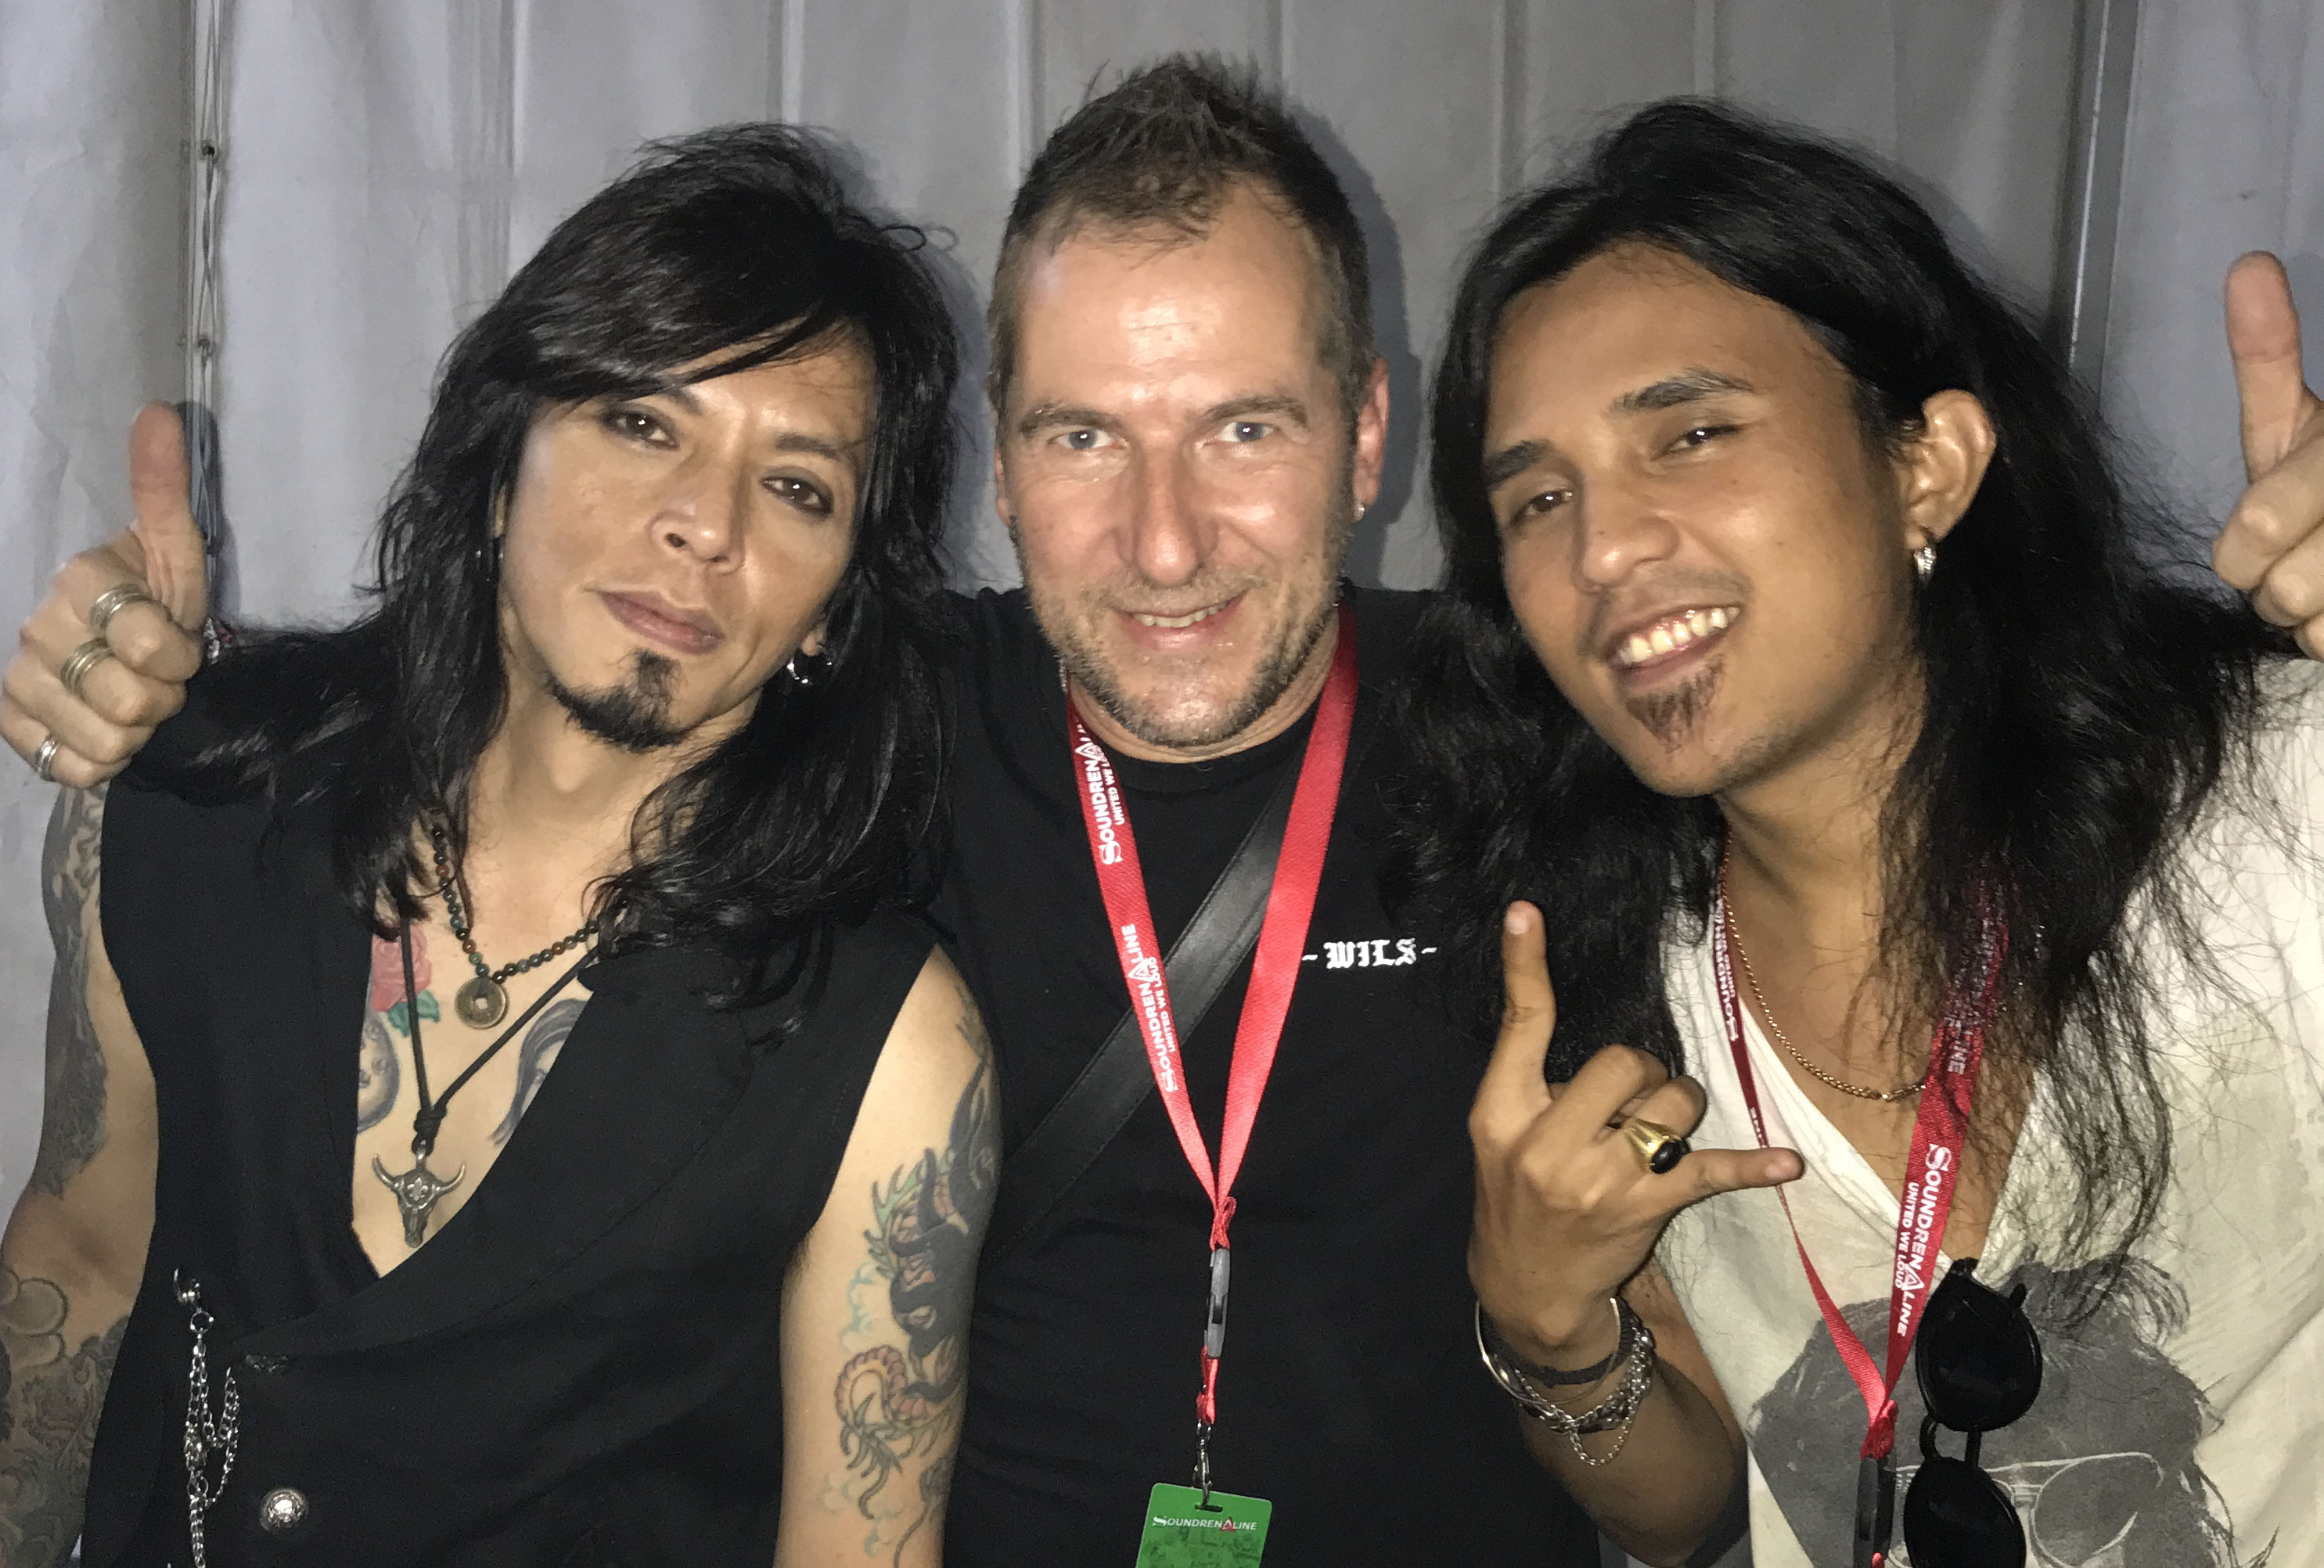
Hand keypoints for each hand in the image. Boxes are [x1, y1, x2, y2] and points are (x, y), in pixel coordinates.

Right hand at [1, 403, 211, 785]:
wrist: (119, 650)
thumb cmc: (154, 598)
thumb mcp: (173, 548)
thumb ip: (164, 490)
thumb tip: (160, 414)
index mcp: (78, 581)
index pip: (152, 644)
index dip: (181, 655)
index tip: (180, 643)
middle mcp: (36, 629)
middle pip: (131, 702)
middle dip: (164, 698)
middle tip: (158, 677)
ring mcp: (19, 681)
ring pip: (107, 741)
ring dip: (137, 732)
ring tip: (134, 701)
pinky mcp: (10, 726)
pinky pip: (73, 768)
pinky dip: (101, 761)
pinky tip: (103, 730)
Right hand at [1467, 901, 1800, 1366]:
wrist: (1529, 1288)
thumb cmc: (1518, 1197)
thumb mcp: (1502, 1137)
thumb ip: (1537, 1086)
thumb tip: (1608, 1052)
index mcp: (1502, 1113)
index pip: (1519, 1027)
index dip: (1525, 967)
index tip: (1529, 911)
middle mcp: (1547, 1144)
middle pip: (1622, 1060)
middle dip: (1642, 1071)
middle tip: (1632, 1102)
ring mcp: (1599, 1180)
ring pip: (1670, 1104)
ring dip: (1677, 1108)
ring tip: (1659, 1135)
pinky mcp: (1645, 1208)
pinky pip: (1709, 1171)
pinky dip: (1752, 1166)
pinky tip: (1786, 1165)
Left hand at [2213, 252, 2323, 656]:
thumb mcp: (2298, 417)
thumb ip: (2270, 355)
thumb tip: (2246, 266)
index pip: (2254, 532)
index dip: (2249, 543)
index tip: (2264, 528)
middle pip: (2283, 591)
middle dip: (2279, 583)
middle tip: (2300, 555)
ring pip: (2318, 628)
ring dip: (2314, 617)